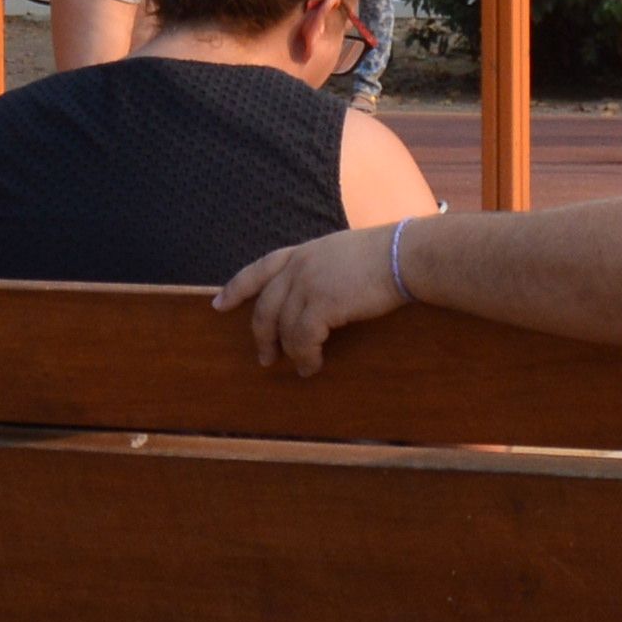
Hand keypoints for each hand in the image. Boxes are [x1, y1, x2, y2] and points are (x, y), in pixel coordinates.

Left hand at [216, 221, 396, 377]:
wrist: (403, 256)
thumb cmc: (387, 256)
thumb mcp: (344, 254)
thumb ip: (324, 268)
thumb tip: (323, 294)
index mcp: (303, 252)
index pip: (259, 268)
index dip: (236, 288)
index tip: (218, 305)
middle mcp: (298, 267)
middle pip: (264, 306)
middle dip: (261, 335)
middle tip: (264, 358)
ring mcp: (306, 284)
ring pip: (283, 327)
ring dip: (290, 353)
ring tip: (303, 368)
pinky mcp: (320, 304)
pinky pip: (302, 339)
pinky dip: (306, 356)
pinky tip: (313, 365)